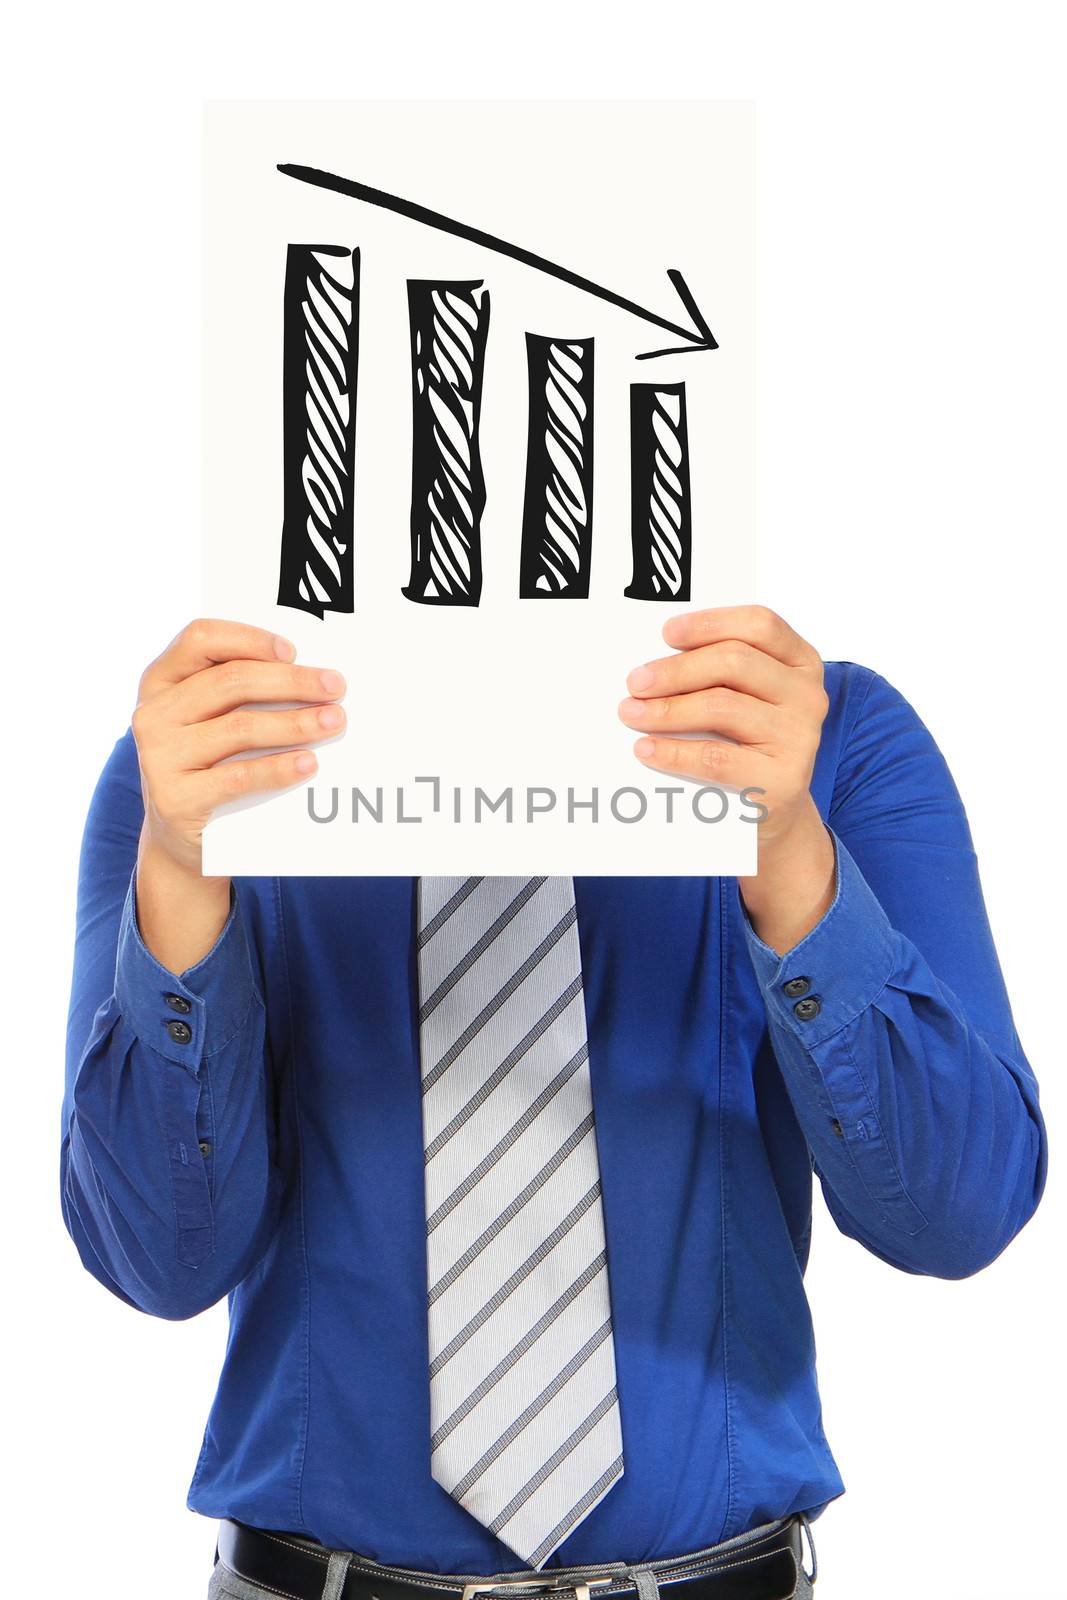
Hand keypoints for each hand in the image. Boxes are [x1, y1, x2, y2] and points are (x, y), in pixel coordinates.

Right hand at [131, 618, 345, 970]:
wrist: (181, 839)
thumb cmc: (209, 765)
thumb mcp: (211, 721)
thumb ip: (240, 692)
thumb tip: (311, 673)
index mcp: (160, 681)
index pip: (199, 639)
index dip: (248, 638)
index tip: (293, 650)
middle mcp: (152, 714)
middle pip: (231, 681)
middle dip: (291, 681)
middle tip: (335, 686)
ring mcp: (159, 758)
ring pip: (240, 728)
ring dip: (296, 722)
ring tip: (334, 721)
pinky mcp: (176, 799)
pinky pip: (239, 777)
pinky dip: (279, 768)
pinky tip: (309, 763)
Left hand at [618, 605, 834, 952]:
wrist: (774, 809)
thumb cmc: (746, 741)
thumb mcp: (745, 698)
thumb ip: (717, 672)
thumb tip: (652, 663)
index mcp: (801, 662)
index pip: (760, 625)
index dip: (711, 623)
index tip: (667, 633)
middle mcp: (808, 695)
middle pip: (735, 662)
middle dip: (676, 669)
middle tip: (635, 681)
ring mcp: (800, 737)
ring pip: (722, 706)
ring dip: (668, 709)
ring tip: (631, 713)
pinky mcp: (783, 780)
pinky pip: (716, 758)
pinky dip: (674, 752)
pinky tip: (645, 749)